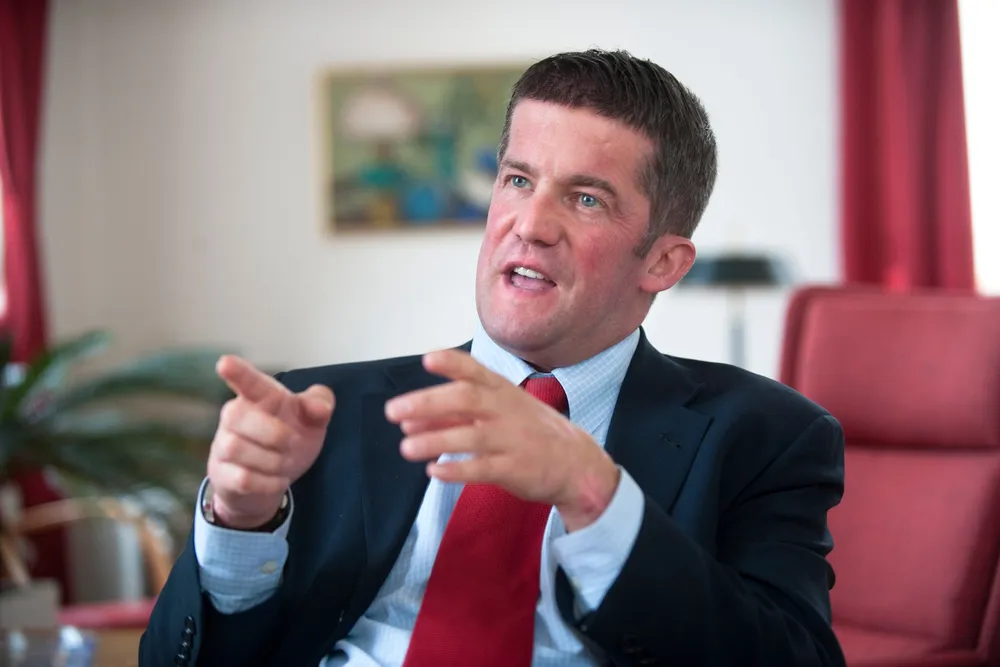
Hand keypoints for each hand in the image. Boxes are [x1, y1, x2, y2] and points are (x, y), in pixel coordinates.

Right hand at [207, 355, 334, 528]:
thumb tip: (320, 407)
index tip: (225, 363)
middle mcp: (234, 416)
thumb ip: (320, 405)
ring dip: (271, 460)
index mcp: (259, 398)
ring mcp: (223, 444)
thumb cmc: (288, 439)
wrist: (269, 481)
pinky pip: (241, 478)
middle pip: (238, 416)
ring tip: (284, 463)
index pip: (248, 382)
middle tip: (294, 442)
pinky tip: (278, 480)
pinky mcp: (222, 473)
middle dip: (273, 433)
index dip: (238, 372)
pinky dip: (267, 483)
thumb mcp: (311, 421)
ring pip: (235, 448)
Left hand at [385, 349, 619, 530]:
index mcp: (501, 390)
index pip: (474, 370)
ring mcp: (512, 439)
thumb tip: (408, 419)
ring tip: (406, 448)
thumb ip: (454, 414)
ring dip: (435, 440)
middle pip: (466, 399)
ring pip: (470, 436)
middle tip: (393, 411)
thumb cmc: (528, 431)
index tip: (428, 359)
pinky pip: (482, 468)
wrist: (575, 462)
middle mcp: (506, 410)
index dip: (451, 363)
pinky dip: (457, 470)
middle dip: (428, 403)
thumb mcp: (499, 410)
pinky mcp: (515, 468)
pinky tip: (434, 472)